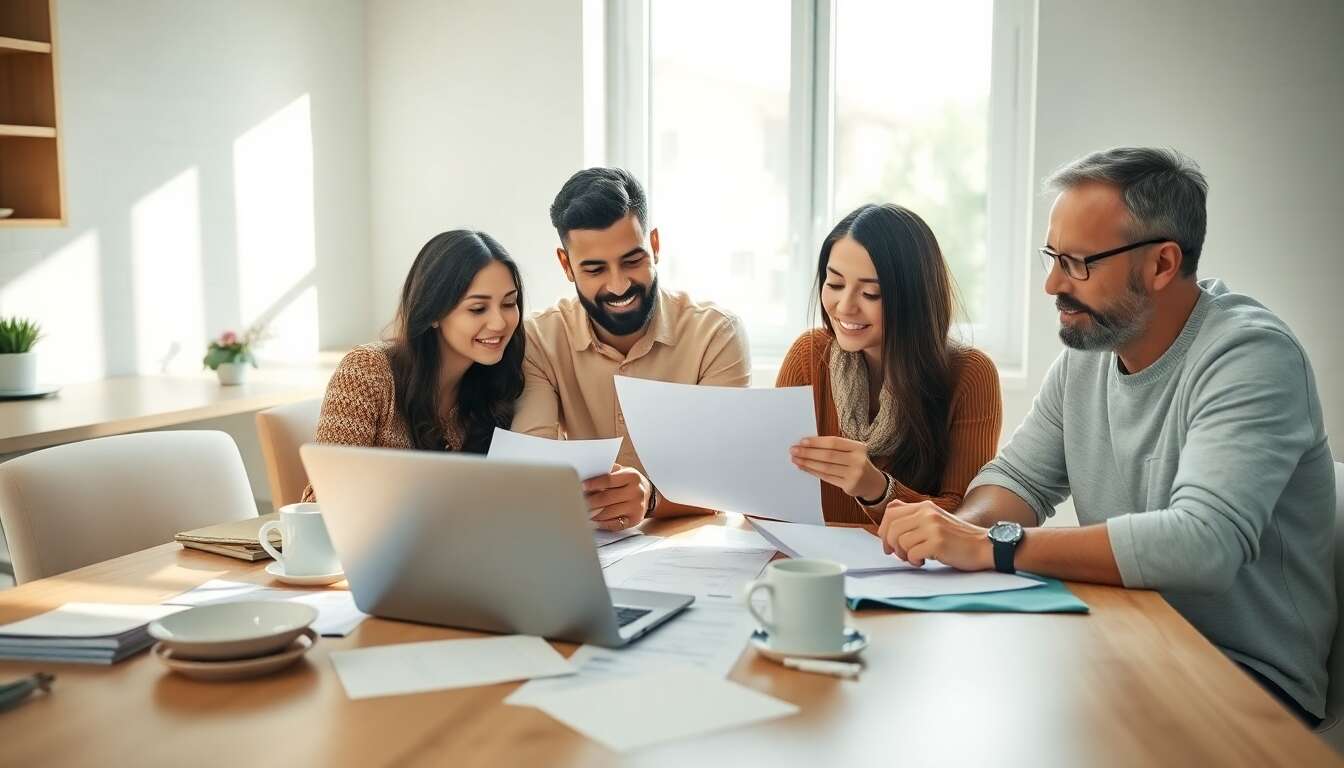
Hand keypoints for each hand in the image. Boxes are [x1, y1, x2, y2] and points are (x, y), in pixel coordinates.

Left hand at [583, 464, 651, 531]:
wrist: (647, 495)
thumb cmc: (629, 482)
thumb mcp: (622, 471)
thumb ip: (607, 472)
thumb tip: (587, 474)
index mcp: (632, 476)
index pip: (608, 480)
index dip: (593, 483)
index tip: (580, 486)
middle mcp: (636, 492)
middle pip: (606, 498)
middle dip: (589, 500)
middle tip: (576, 500)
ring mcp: (636, 508)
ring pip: (608, 512)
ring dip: (592, 513)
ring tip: (580, 511)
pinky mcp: (634, 520)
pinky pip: (614, 524)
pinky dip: (601, 523)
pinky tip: (592, 521)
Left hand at [789, 436, 886, 499]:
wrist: (872, 482)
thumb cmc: (856, 462)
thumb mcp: (851, 451)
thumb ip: (834, 447)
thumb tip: (807, 444)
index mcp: (858, 447)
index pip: (834, 442)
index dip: (816, 442)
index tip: (802, 441)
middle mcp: (858, 460)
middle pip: (828, 455)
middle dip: (808, 452)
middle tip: (794, 450)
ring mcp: (854, 474)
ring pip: (826, 468)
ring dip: (808, 463)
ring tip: (796, 459)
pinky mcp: (849, 486)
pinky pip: (826, 477)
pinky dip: (813, 472)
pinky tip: (804, 467)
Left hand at [877, 500, 993, 570]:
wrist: (984, 545)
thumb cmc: (958, 538)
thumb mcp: (935, 520)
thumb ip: (914, 519)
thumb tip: (886, 530)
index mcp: (924, 506)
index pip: (891, 512)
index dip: (884, 529)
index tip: (889, 543)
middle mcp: (927, 513)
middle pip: (891, 528)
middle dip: (891, 545)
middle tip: (901, 555)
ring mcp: (932, 527)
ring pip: (900, 542)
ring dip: (905, 555)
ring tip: (917, 558)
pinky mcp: (937, 543)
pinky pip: (912, 553)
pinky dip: (915, 561)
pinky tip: (925, 561)